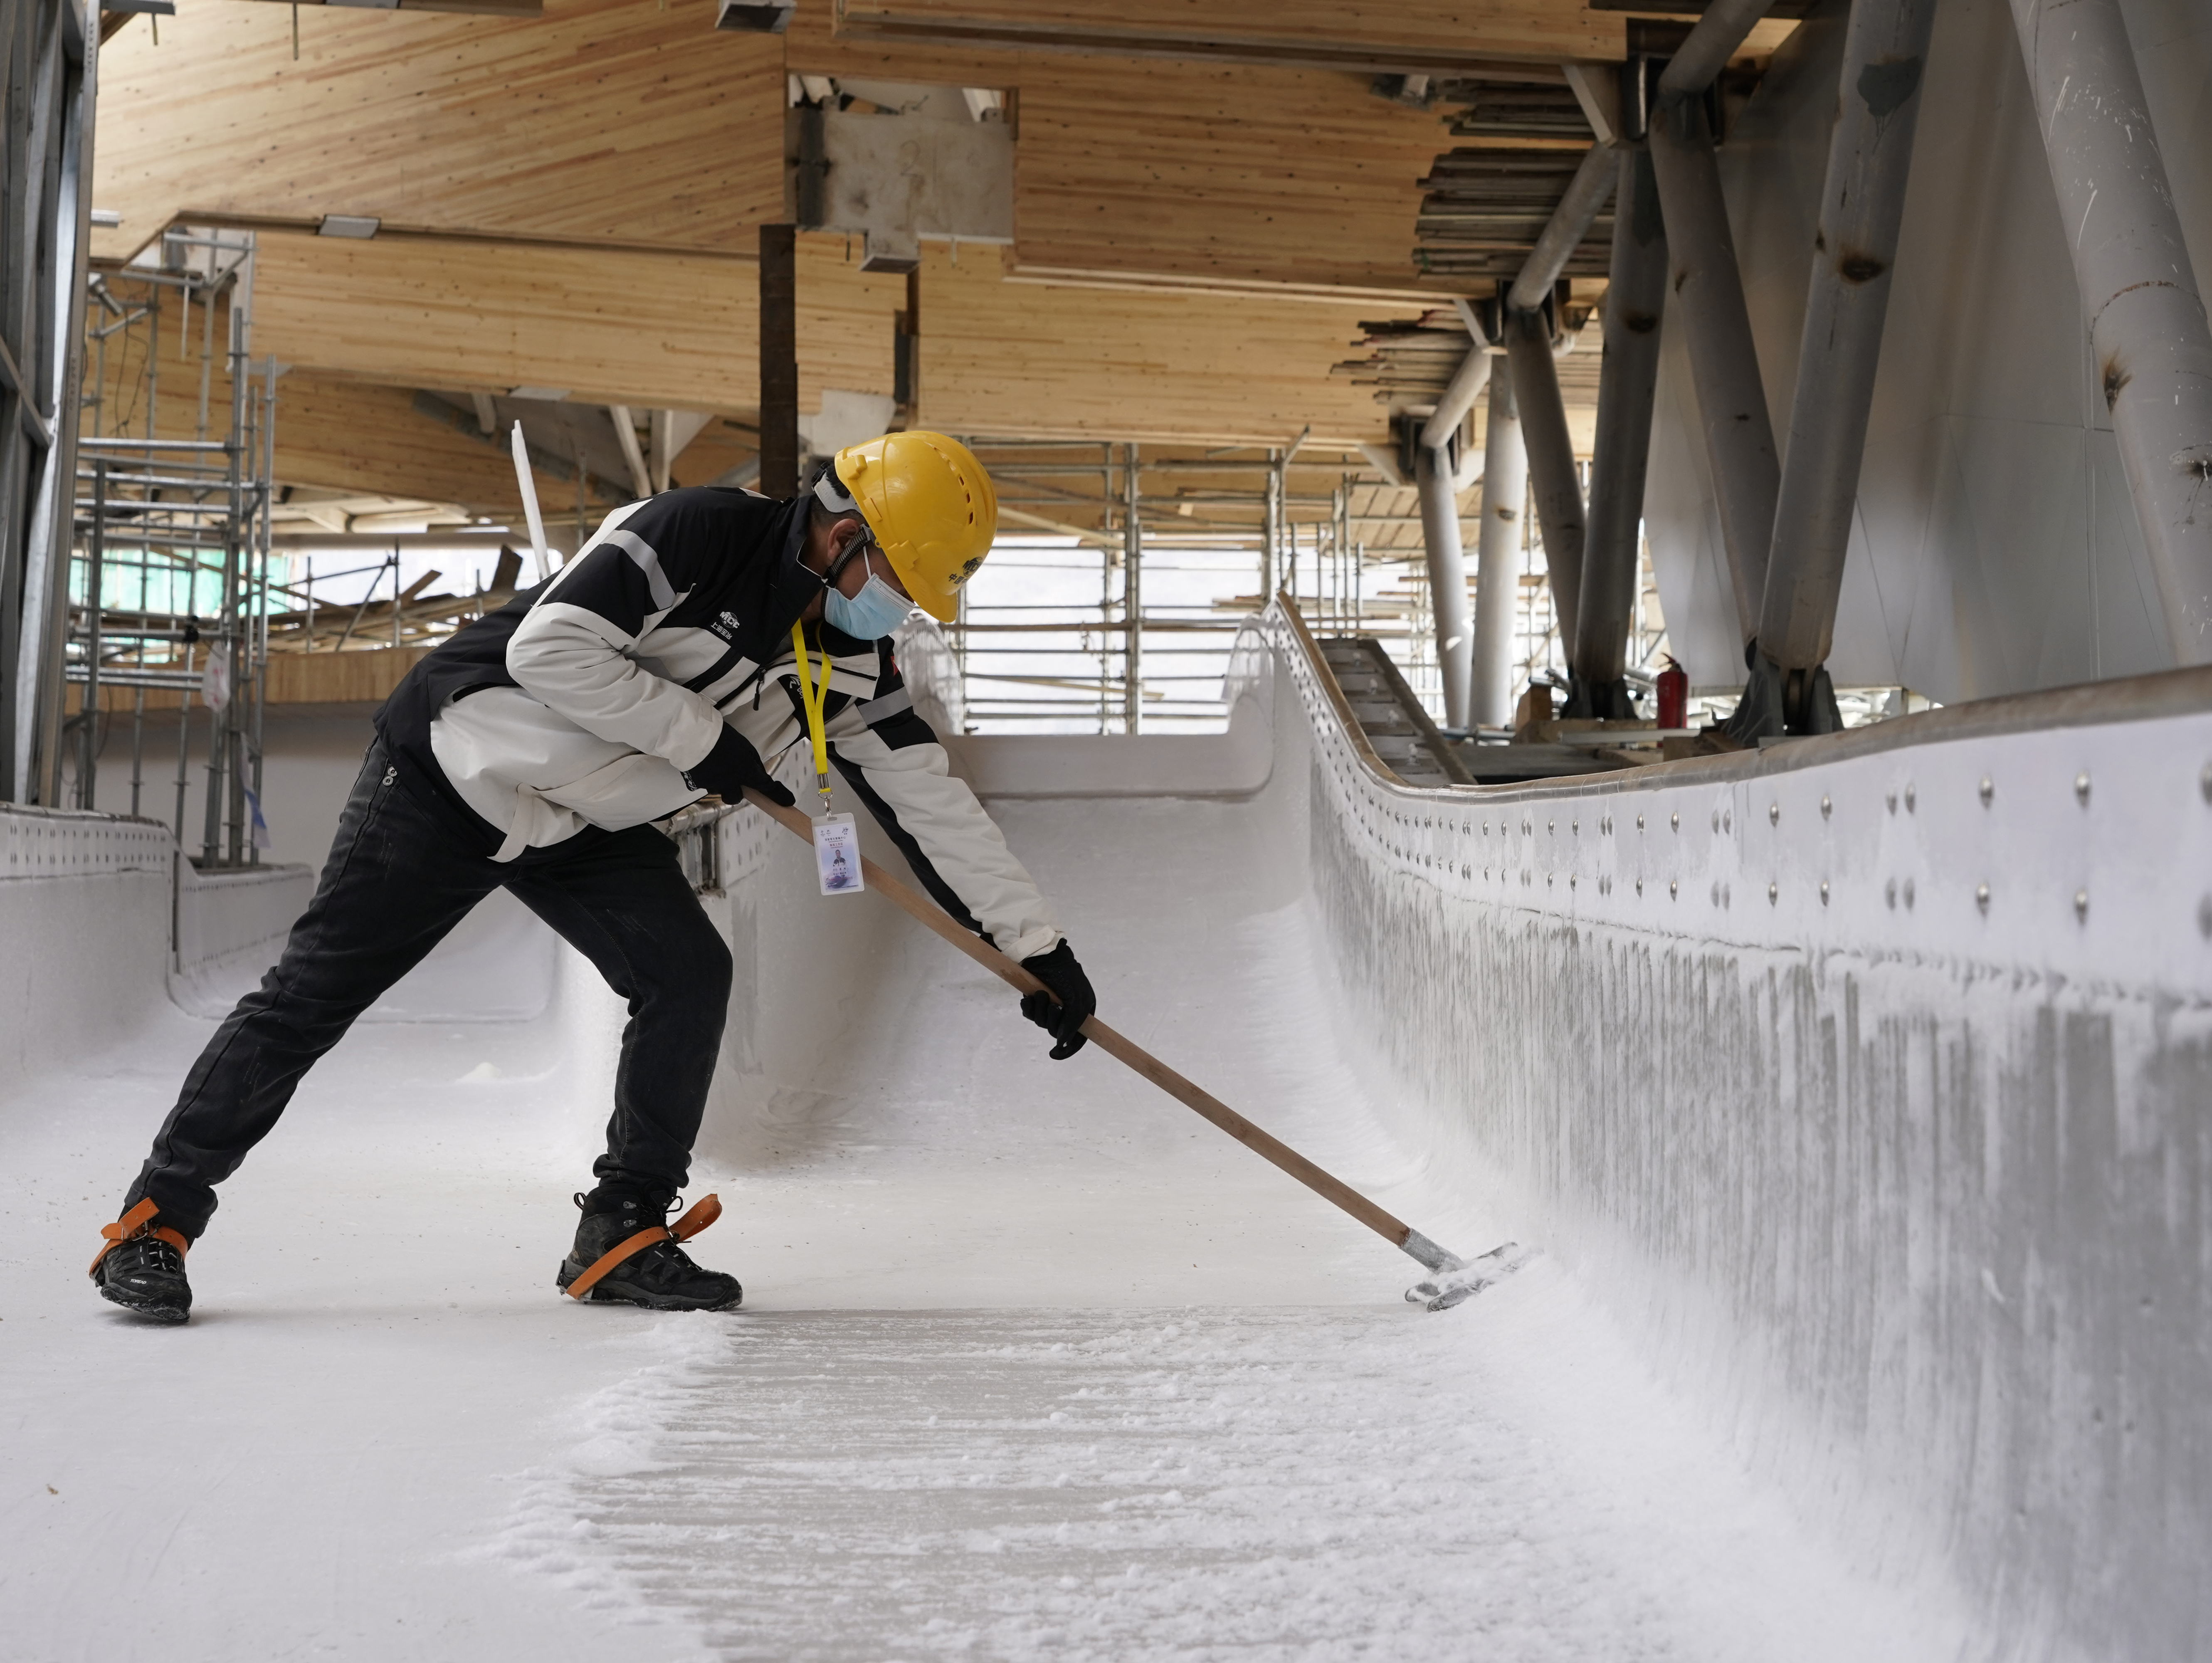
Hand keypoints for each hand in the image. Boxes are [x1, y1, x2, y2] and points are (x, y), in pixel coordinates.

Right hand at [682, 726, 794, 808]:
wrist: (693, 734)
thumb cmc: (721, 737)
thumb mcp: (745, 747)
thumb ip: (754, 764)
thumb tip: (759, 775)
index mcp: (745, 771)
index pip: (766, 788)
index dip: (778, 796)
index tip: (789, 802)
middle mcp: (730, 782)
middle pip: (736, 798)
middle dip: (737, 791)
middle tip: (734, 778)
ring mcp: (713, 784)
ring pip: (720, 790)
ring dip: (721, 782)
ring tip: (716, 764)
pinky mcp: (697, 784)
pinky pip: (706, 784)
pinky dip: (708, 777)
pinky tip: (706, 765)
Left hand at [1018, 939, 1094, 1059]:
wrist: (1046, 956)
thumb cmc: (1066, 976)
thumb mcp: (1076, 1000)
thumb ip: (1073, 1024)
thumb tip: (1062, 1043)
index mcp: (1082, 1012)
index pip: (1077, 1039)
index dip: (1067, 1049)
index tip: (1054, 1053)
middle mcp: (1066, 1012)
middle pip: (1057, 1032)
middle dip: (1051, 1021)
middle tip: (1053, 1006)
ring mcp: (1050, 1006)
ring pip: (1041, 1023)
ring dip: (1039, 1010)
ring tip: (1039, 993)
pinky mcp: (1035, 1001)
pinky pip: (1029, 1014)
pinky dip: (1028, 1008)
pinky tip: (1028, 998)